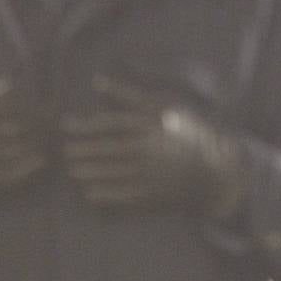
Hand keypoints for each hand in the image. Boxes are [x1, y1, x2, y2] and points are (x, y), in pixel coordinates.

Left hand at [62, 75, 242, 215]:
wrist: (215, 171)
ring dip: (87, 173)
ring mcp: (147, 176)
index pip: (109, 124)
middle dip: (81, 152)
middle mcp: (146, 151)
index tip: (65, 126)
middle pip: (105, 150)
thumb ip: (129, 96)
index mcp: (149, 126)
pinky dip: (102, 196)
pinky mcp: (150, 198)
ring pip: (108, 174)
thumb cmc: (187, 134)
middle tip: (65, 153)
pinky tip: (89, 194)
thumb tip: (96, 82)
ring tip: (72, 172)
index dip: (84, 125)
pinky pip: (119, 198)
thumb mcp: (164, 108)